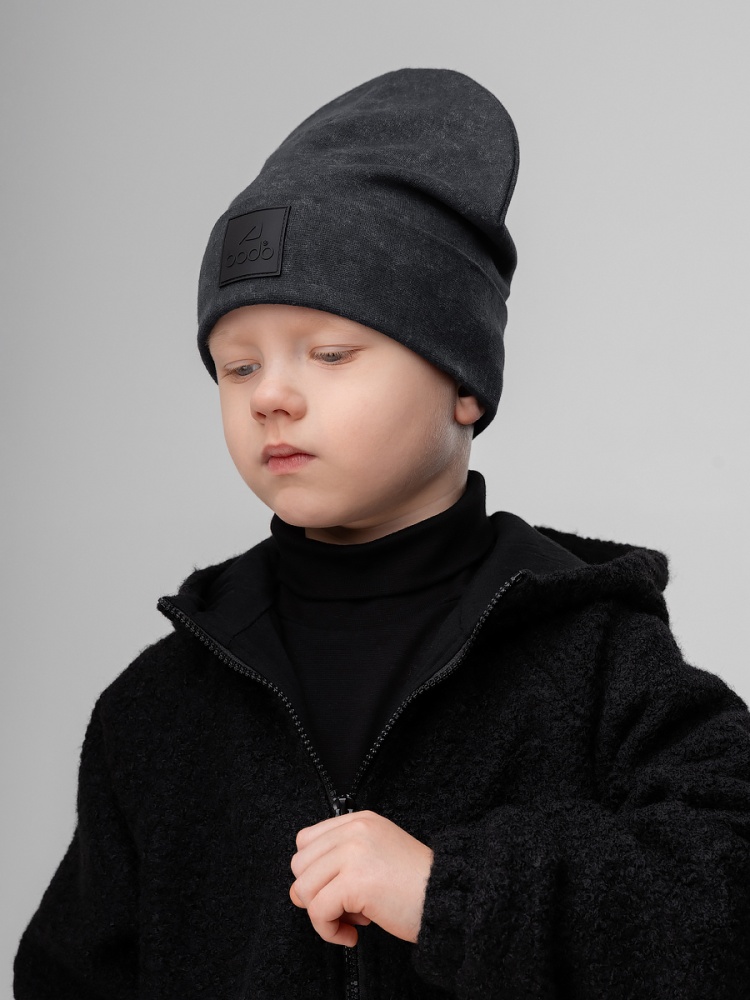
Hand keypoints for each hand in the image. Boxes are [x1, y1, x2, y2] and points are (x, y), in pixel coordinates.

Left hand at [289, 809, 434, 946]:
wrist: (449, 898)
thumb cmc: (417, 886)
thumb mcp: (378, 854)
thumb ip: (344, 858)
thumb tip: (301, 890)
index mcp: (359, 820)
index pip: (307, 840)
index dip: (314, 871)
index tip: (335, 889)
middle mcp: (354, 829)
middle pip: (300, 864)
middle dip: (315, 894)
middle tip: (345, 909)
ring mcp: (353, 852)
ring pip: (303, 888)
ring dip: (322, 915)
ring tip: (352, 921)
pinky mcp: (355, 881)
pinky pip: (318, 912)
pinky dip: (329, 932)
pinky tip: (353, 935)